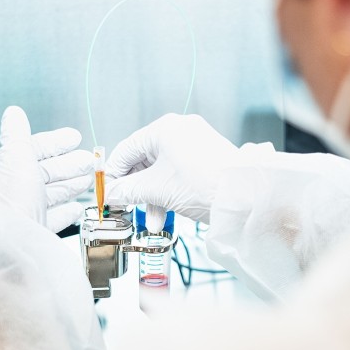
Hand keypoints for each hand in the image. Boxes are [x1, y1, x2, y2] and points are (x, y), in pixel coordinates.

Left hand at [0, 106, 93, 232]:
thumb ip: (18, 135)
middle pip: (44, 171)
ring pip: (50, 193)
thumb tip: (13, 113)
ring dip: (70, 185)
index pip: (33, 149)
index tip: (74, 137)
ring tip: (88, 180)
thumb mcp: (16, 158)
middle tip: (89, 160)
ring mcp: (23, 211)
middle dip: (68, 164)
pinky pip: (52, 218)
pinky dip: (65, 212)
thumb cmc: (10, 203)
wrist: (9, 247)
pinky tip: (75, 208)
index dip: (55, 142)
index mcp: (3, 169)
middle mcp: (11, 190)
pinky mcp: (33, 231)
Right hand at [105, 114, 238, 231]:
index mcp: (164, 128)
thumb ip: (128, 190)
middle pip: (144, 161)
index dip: (114, 174)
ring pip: (162, 170)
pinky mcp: (206, 156)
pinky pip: (178, 172)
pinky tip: (167, 213)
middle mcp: (179, 130)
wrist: (242, 196)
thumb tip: (112, 194)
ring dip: (153, 197)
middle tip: (128, 208)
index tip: (108, 193)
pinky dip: (170, 191)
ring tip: (153, 221)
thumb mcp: (157, 190)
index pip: (127, 149)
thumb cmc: (202, 184)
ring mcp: (195, 142)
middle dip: (137, 190)